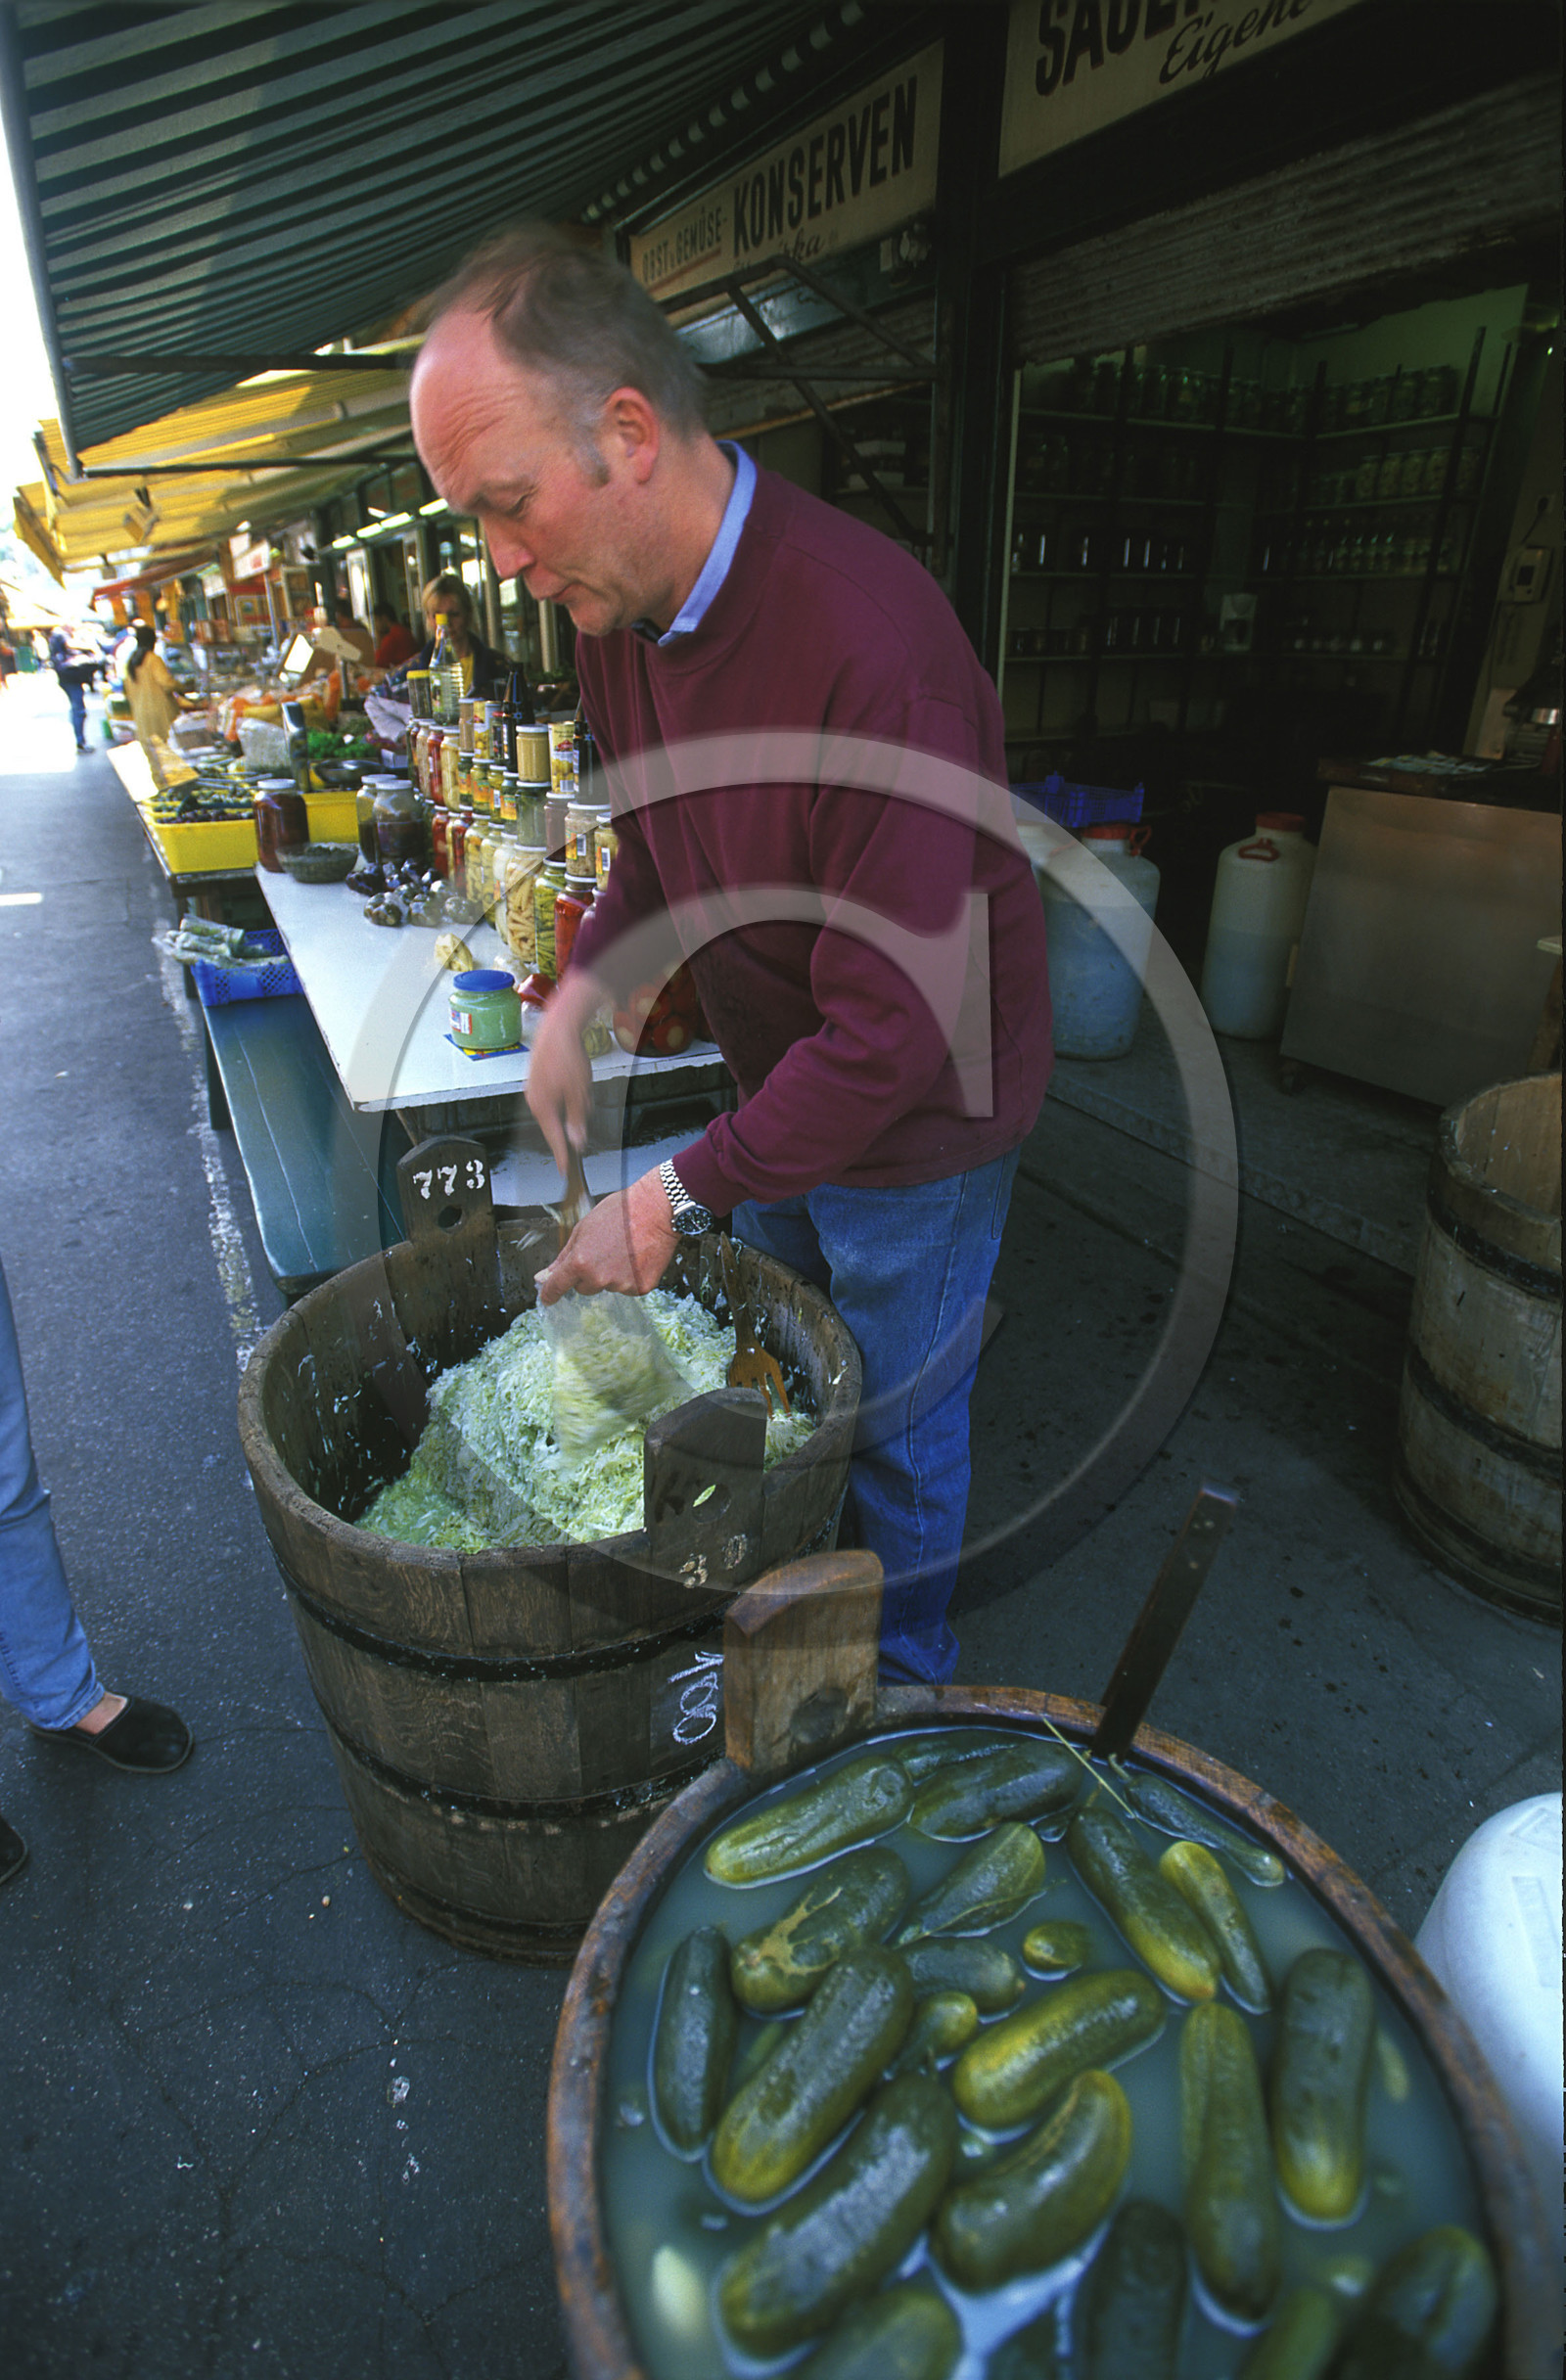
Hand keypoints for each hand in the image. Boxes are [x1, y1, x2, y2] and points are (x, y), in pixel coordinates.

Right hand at [525, 969, 604, 1169]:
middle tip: (582, 1115)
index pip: (555, 1140)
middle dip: (571, 1125)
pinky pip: (554, 1096)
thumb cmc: (568, 1057)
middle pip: (555, 1125)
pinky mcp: (538, 1079)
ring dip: (571, 1106)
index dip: (563, 1157)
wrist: (558, 1026)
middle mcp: (534, 1100)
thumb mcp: (580, 1093)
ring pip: (557, 1109)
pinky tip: (575, 1080)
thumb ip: (578, 1120)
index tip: (566, 1172)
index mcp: (543, 1107)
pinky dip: (566, 1095)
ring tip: (581, 1086)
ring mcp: (534, 1089)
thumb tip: (576, 1142)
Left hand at [535, 1171, 674, 1303]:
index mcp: (580, 1262)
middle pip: (584, 1288)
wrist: (656, 1209)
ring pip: (607, 1287)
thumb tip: (545, 1276)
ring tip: (624, 1250)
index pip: (557, 1286)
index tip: (547, 1298)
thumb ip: (564, 1255)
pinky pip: (628, 1288)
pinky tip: (637, 1257)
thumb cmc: (621, 1211)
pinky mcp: (640, 1288)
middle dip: (588, 1274)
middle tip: (603, 1252)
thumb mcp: (584, 1228)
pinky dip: (631, 1276)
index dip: (549, 1293)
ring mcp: (621, 1285)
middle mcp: (599, 1278)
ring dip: (611, 1274)